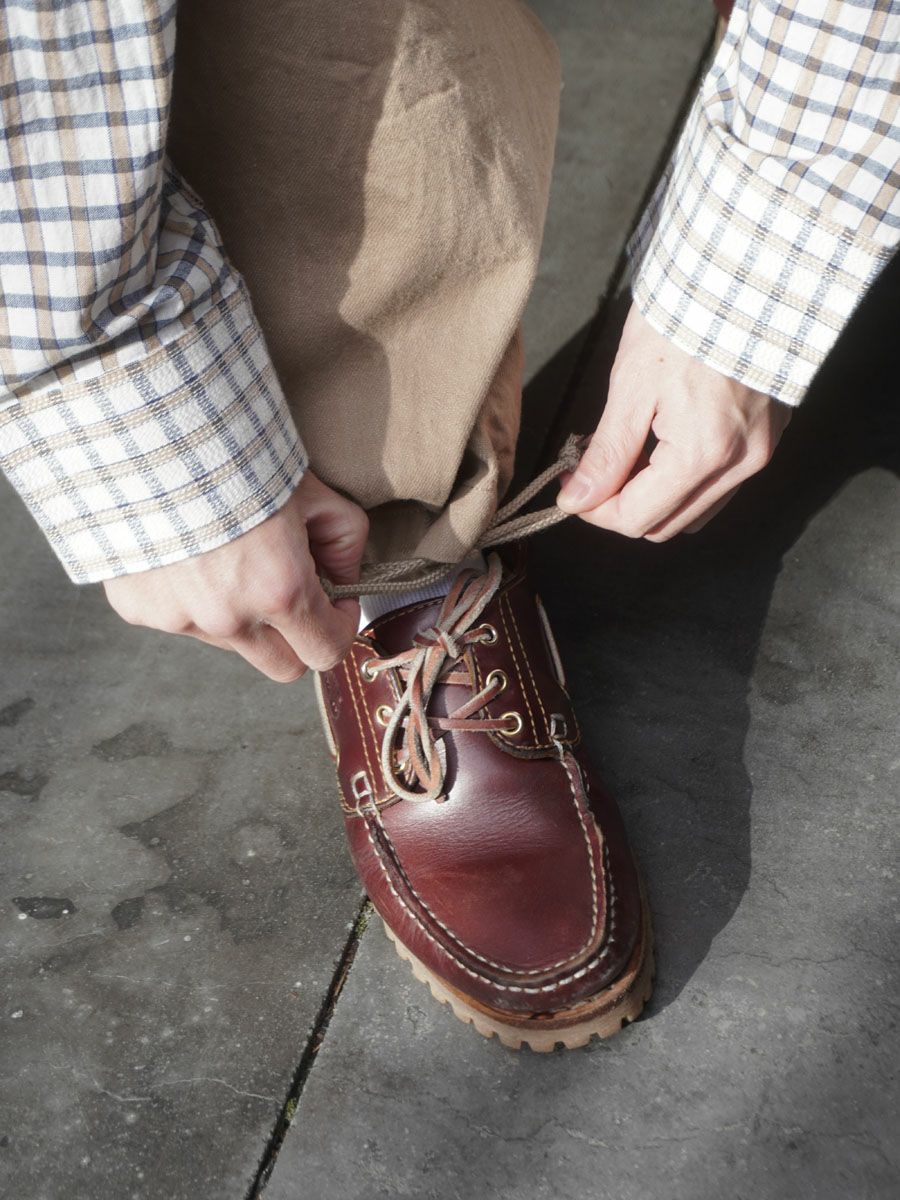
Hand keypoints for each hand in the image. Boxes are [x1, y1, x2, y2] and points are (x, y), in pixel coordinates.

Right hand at [103, 471, 367, 681]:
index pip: (326, 653)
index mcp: (280, 591)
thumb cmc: (237, 455)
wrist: (148, 434)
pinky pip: (177, 617)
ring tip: (226, 552)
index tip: (336, 604)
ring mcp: (178, 618)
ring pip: (229, 640)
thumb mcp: (312, 491)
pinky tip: (184, 549)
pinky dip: (187, 595)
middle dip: (296, 637)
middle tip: (289, 591)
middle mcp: (228, 618)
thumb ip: (344, 540)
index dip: (340, 629)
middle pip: (282, 666)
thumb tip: (345, 577)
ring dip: (239, 613)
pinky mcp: (138, 609)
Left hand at [557, 304, 791, 539]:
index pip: (637, 519)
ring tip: (632, 453)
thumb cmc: (685, 320)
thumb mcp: (632, 388)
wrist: (745, 274)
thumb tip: (577, 501)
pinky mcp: (770, 439)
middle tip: (596, 468)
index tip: (573, 485)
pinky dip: (686, 479)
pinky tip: (665, 445)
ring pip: (694, 512)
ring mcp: (761, 454)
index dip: (595, 510)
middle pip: (666, 525)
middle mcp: (740, 464)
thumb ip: (606, 454)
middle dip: (623, 506)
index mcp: (703, 454)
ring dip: (656, 497)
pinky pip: (720, 485)